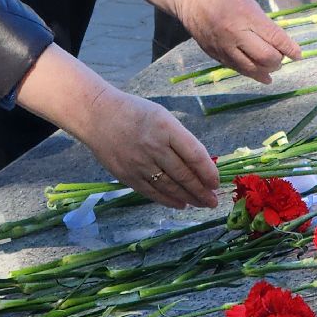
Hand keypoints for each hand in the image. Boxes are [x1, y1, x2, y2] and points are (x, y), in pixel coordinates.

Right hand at [16, 45, 217, 209]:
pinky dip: (168, 200)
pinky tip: (181, 204)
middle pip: (184, 175)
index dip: (208, 172)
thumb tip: (201, 164)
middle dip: (202, 191)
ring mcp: (139, 163)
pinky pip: (152, 192)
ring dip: (189, 198)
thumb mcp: (162, 116)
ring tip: (201, 204)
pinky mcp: (127, 176)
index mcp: (166, 128)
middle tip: (213, 201)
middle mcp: (154, 147)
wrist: (99, 116)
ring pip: (170, 187)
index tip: (217, 182)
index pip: (195, 155)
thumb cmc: (136, 112)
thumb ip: (180, 139)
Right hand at [140, 0, 301, 83]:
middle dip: (278, 60)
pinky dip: (252, 73)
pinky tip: (262, 76)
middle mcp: (235, 34)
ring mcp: (224, 47)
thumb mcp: (248, 2)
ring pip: (251, 68)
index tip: (298, 55)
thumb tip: (280, 42)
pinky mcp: (215, 55)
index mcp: (246, 16)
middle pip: (265, 57)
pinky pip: (237, 69)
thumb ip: (263, 23)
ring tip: (273, 67)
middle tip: (282, 57)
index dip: (289, 49)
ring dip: (266, 70)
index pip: (274, 37)